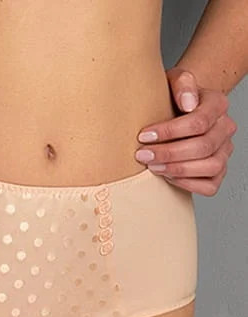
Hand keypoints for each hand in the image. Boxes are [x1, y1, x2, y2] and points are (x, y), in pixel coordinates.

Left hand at [135, 66, 237, 195]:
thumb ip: (181, 83)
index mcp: (217, 104)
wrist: (175, 111)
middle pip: (203, 146)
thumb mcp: (171, 81)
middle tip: (142, 155)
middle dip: (168, 154)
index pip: (198, 122)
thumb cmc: (170, 98)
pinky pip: (210, 186)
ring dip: (177, 169)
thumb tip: (188, 103)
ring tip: (152, 167)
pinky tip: (167, 176)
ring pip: (210, 166)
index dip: (169, 132)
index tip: (143, 136)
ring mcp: (224, 152)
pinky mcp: (217, 172)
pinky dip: (187, 184)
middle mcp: (225, 128)